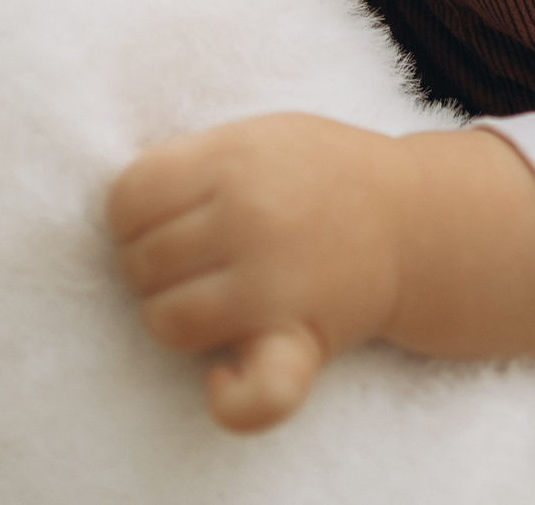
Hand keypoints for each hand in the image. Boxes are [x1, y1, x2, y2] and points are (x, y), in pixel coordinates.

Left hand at [109, 114, 534, 432]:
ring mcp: (275, 284)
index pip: (127, 197)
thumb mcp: (257, 136)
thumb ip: (191, 162)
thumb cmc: (321, 176)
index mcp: (234, 160)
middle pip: (139, 261)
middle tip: (194, 259)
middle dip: (152, 264)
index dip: (131, 214)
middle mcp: (251, 220)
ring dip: (173, 316)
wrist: (414, 220)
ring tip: (207, 299)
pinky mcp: (301, 339)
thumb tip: (119, 212)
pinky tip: (220, 376)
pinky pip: (255, 393)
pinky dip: (230, 398)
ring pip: (165, 321)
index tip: (163, 218)